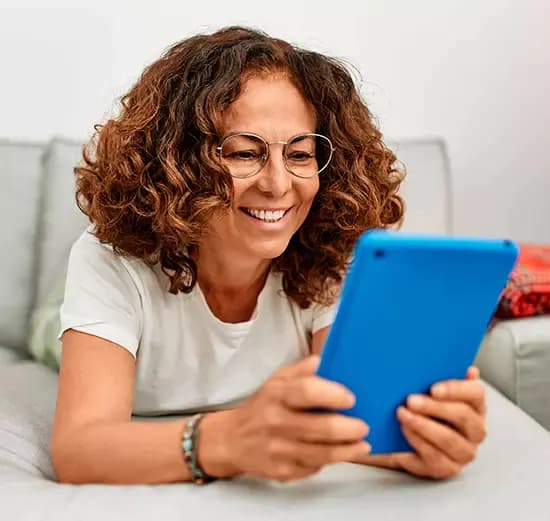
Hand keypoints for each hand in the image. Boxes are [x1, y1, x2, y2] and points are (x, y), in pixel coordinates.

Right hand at [200, 356, 370, 481]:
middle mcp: (276, 422)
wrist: (231, 440)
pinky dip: (331, 461)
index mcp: (277, 395)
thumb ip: (301, 371)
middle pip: (321, 427)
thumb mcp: (276, 381)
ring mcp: (278, 449)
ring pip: (322, 453)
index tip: (351, 399)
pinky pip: (314, 467)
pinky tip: (342, 454)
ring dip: (348, 450)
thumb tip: (324, 361)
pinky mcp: (282, 471)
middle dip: (350, 428)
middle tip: (363, 426)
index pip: (307, 392)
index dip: (333, 395)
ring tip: (363, 445)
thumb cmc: (261, 407)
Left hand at [391, 366, 486, 478]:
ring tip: (402, 413)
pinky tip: (404, 429)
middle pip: (463, 416)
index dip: (456, 389)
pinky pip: (434, 456)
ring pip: (448, 439)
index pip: (476, 394)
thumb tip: (465, 367)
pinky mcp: (446, 468)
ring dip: (423, 425)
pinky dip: (417, 440)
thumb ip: (441, 375)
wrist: (404, 439)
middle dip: (435, 407)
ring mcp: (463, 452)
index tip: (433, 388)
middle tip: (411, 400)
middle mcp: (475, 431)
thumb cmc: (424, 410)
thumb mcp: (432, 391)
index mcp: (476, 406)